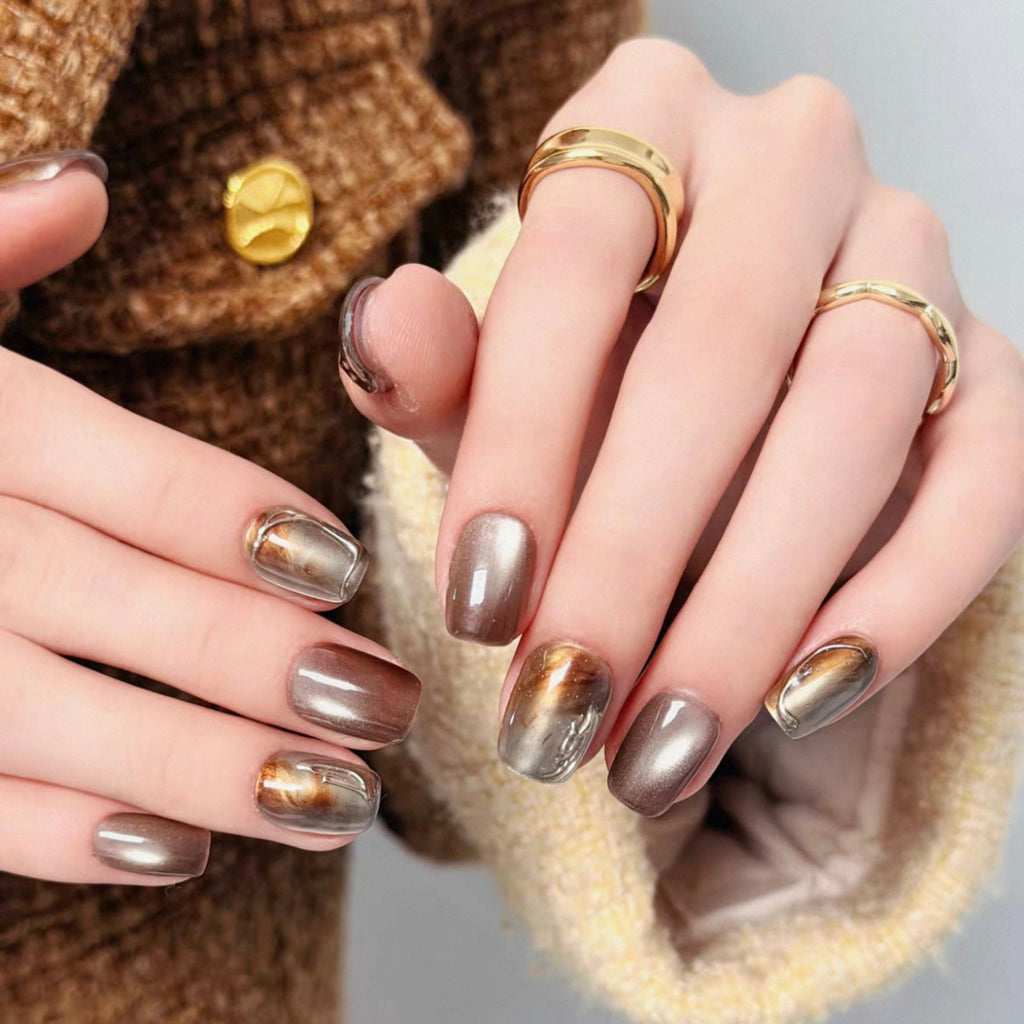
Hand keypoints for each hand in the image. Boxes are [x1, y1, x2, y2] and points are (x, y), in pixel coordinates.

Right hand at [0, 152, 419, 883]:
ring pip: (56, 717)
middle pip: (111, 601)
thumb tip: (81, 180)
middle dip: (255, 657)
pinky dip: (69, 837)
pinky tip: (186, 853)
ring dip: (203, 767)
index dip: (236, 519)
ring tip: (338, 799)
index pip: (125, 470)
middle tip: (385, 702)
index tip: (343, 565)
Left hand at [338, 39, 1022, 814]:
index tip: (479, 605)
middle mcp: (790, 161)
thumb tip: (382, 330)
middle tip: (562, 704)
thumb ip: (438, 364)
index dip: (520, 443)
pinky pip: (982, 478)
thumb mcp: (493, 375)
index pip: (574, 265)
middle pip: (720, 350)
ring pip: (852, 418)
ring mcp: (908, 253)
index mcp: (645, 120)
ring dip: (751, 604)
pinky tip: (799, 697)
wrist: (711, 387)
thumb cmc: (586, 375)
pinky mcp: (985, 366)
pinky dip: (897, 599)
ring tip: (663, 742)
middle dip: (631, 555)